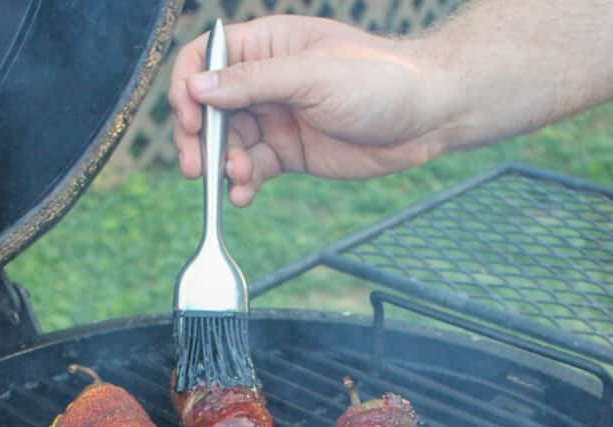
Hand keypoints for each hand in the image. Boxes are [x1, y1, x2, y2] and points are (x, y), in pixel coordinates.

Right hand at [169, 16, 453, 205]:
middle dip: (199, 138)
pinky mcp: (290, 153)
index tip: (187, 120)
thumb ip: (253, 83)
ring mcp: (277, 119)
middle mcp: (266, 81)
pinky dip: (243, 183)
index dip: (188, 87)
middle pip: (211, 108)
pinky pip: (253, 169)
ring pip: (229, 144)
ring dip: (223, 165)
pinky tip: (243, 194)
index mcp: (268, 46)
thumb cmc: (378, 79)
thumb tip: (198, 88)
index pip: (207, 59)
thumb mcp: (311, 75)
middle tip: (195, 167)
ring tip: (236, 179)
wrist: (424, 118)